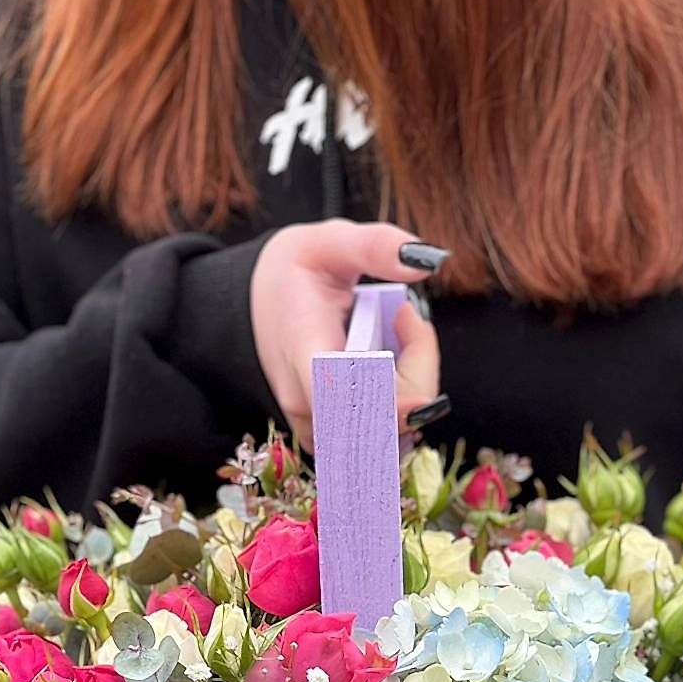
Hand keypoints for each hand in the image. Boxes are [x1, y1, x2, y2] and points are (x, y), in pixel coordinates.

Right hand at [251, 220, 442, 449]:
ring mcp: (316, 425)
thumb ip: (377, 246)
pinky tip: (393, 369)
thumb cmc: (292, 272)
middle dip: (419, 371)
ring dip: (414, 392)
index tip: (418, 351)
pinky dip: (401, 408)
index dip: (393, 401)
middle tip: (408, 319)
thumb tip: (426, 261)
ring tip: (399, 339)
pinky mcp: (328, 436)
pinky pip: (378, 440)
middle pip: (384, 420)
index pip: (349, 399)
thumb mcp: (330, 241)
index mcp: (304, 352)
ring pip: (387, 437)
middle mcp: (307, 402)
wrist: (256, 302)